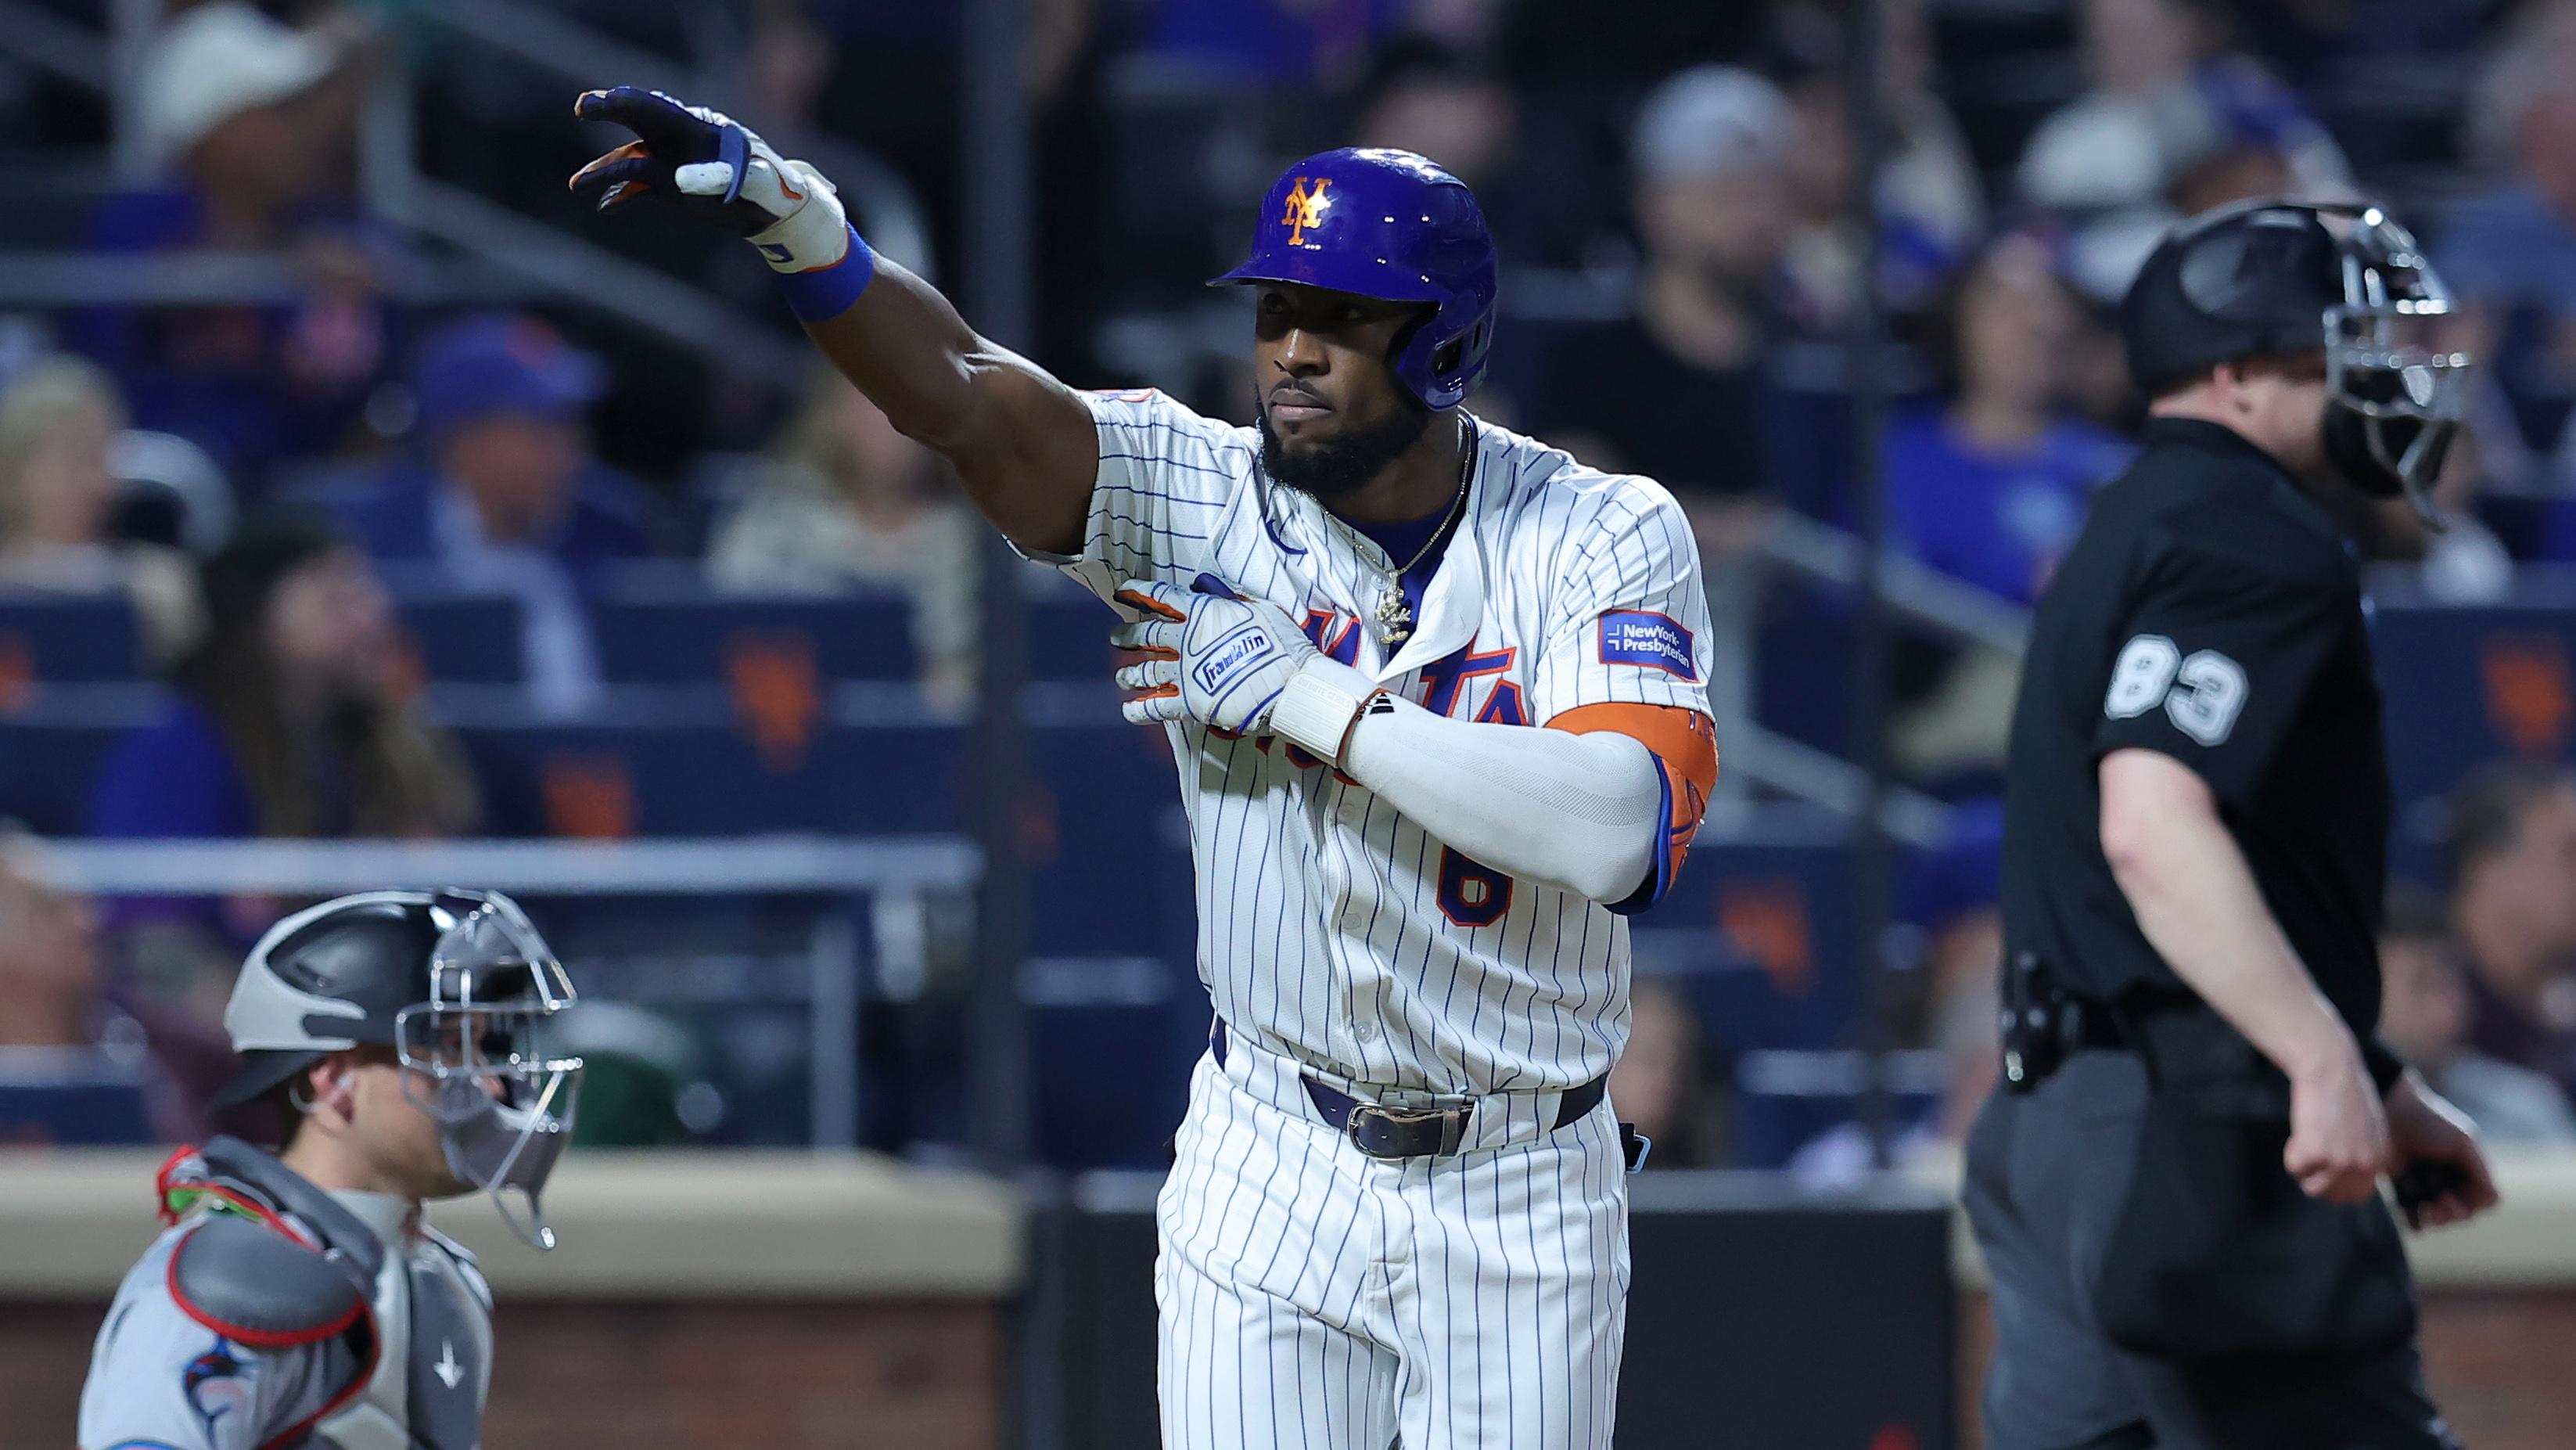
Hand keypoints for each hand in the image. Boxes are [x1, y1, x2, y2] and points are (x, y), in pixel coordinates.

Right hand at [568, 86, 846, 267]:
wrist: (777, 211)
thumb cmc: (772, 189)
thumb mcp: (756, 182)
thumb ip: (721, 177)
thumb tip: (678, 179)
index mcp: (698, 131)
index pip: (660, 110)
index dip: (633, 102)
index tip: (609, 99)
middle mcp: (679, 142)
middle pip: (638, 122)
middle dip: (610, 112)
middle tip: (583, 107)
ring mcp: (670, 164)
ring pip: (629, 161)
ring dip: (603, 173)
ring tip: (576, 186)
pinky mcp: (668, 188)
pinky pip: (637, 189)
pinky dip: (621, 196)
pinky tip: (605, 207)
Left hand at [1110, 576, 1317, 734]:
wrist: (1289, 686)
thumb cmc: (1282, 645)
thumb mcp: (1259, 610)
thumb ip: (1232, 600)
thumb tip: (1212, 591)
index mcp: (1202, 614)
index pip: (1163, 597)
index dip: (1141, 592)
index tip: (1124, 590)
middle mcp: (1186, 642)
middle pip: (1147, 636)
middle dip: (1128, 636)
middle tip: (1116, 637)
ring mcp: (1185, 673)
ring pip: (1146, 672)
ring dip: (1130, 673)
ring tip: (1122, 676)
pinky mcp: (1189, 703)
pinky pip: (1156, 707)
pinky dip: (1139, 709)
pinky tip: (1128, 710)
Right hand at [2283, 1038, 2391, 1203]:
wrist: (2331, 1069)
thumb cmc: (2345, 1091)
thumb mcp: (2370, 1127)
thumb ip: (2366, 1152)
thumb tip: (2352, 1174)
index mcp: (2379, 1159)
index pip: (2357, 1195)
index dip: (2336, 1184)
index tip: (2324, 1168)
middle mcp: (2364, 1165)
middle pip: (2334, 1196)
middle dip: (2318, 1179)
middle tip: (2311, 1154)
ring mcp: (2340, 1161)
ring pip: (2311, 1188)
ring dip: (2304, 1168)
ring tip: (2306, 1140)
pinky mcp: (2316, 1153)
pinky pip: (2294, 1167)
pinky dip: (2290, 1152)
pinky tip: (2299, 1132)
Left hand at [2383, 1070, 2501, 1229]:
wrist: (2389, 1110)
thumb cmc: (2429, 1124)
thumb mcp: (2462, 1143)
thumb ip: (2480, 1171)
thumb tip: (2495, 1199)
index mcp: (2469, 1167)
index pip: (2484, 1200)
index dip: (2473, 1203)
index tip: (2456, 1192)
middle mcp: (2451, 1178)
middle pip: (2462, 1213)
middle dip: (2452, 1214)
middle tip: (2437, 1205)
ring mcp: (2426, 1185)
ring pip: (2439, 1218)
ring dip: (2435, 1220)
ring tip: (2426, 1212)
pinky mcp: (2402, 1188)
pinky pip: (2413, 1216)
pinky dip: (2415, 1222)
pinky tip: (2414, 1221)